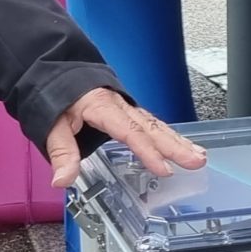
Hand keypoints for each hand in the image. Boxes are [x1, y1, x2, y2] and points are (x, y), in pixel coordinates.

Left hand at [43, 87, 206, 187]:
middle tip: (196, 160)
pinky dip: (169, 135)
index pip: (129, 132)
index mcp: (102, 107)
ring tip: (199, 156)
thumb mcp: (51, 124)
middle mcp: (120, 106)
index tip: (164, 168)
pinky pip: (151, 123)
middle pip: (151, 127)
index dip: (148, 151)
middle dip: (175, 146)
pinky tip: (182, 145)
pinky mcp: (127, 111)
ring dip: (178, 141)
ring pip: (156, 124)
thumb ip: (61, 152)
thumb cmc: (56, 95)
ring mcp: (126, 108)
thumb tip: (63, 180)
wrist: (56, 72)